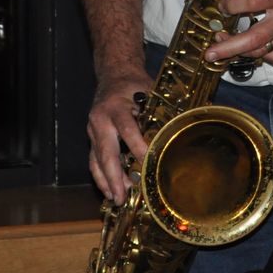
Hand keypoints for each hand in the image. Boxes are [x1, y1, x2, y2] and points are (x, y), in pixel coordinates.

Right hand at [86, 68, 153, 203]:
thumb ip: (159, 111)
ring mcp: (93, 129)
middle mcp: (100, 120)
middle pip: (106, 152)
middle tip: (122, 196)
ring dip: (106, 181)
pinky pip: (94, 160)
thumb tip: (180, 130)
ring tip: (116, 199)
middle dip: (114, 177)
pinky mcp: (92, 137)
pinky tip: (109, 189)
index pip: (127, 130)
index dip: (138, 148)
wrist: (114, 73)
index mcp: (115, 107)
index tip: (148, 165)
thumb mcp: (148, 90)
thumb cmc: (134, 82)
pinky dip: (101, 176)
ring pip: (96, 160)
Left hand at [206, 0, 272, 67]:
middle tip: (209, 51)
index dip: (233, 5)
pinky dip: (260, 56)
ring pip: (263, 50)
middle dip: (229, 47)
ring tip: (220, 48)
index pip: (254, 2)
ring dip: (239, 52)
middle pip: (255, 38)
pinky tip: (247, 50)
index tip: (222, 4)